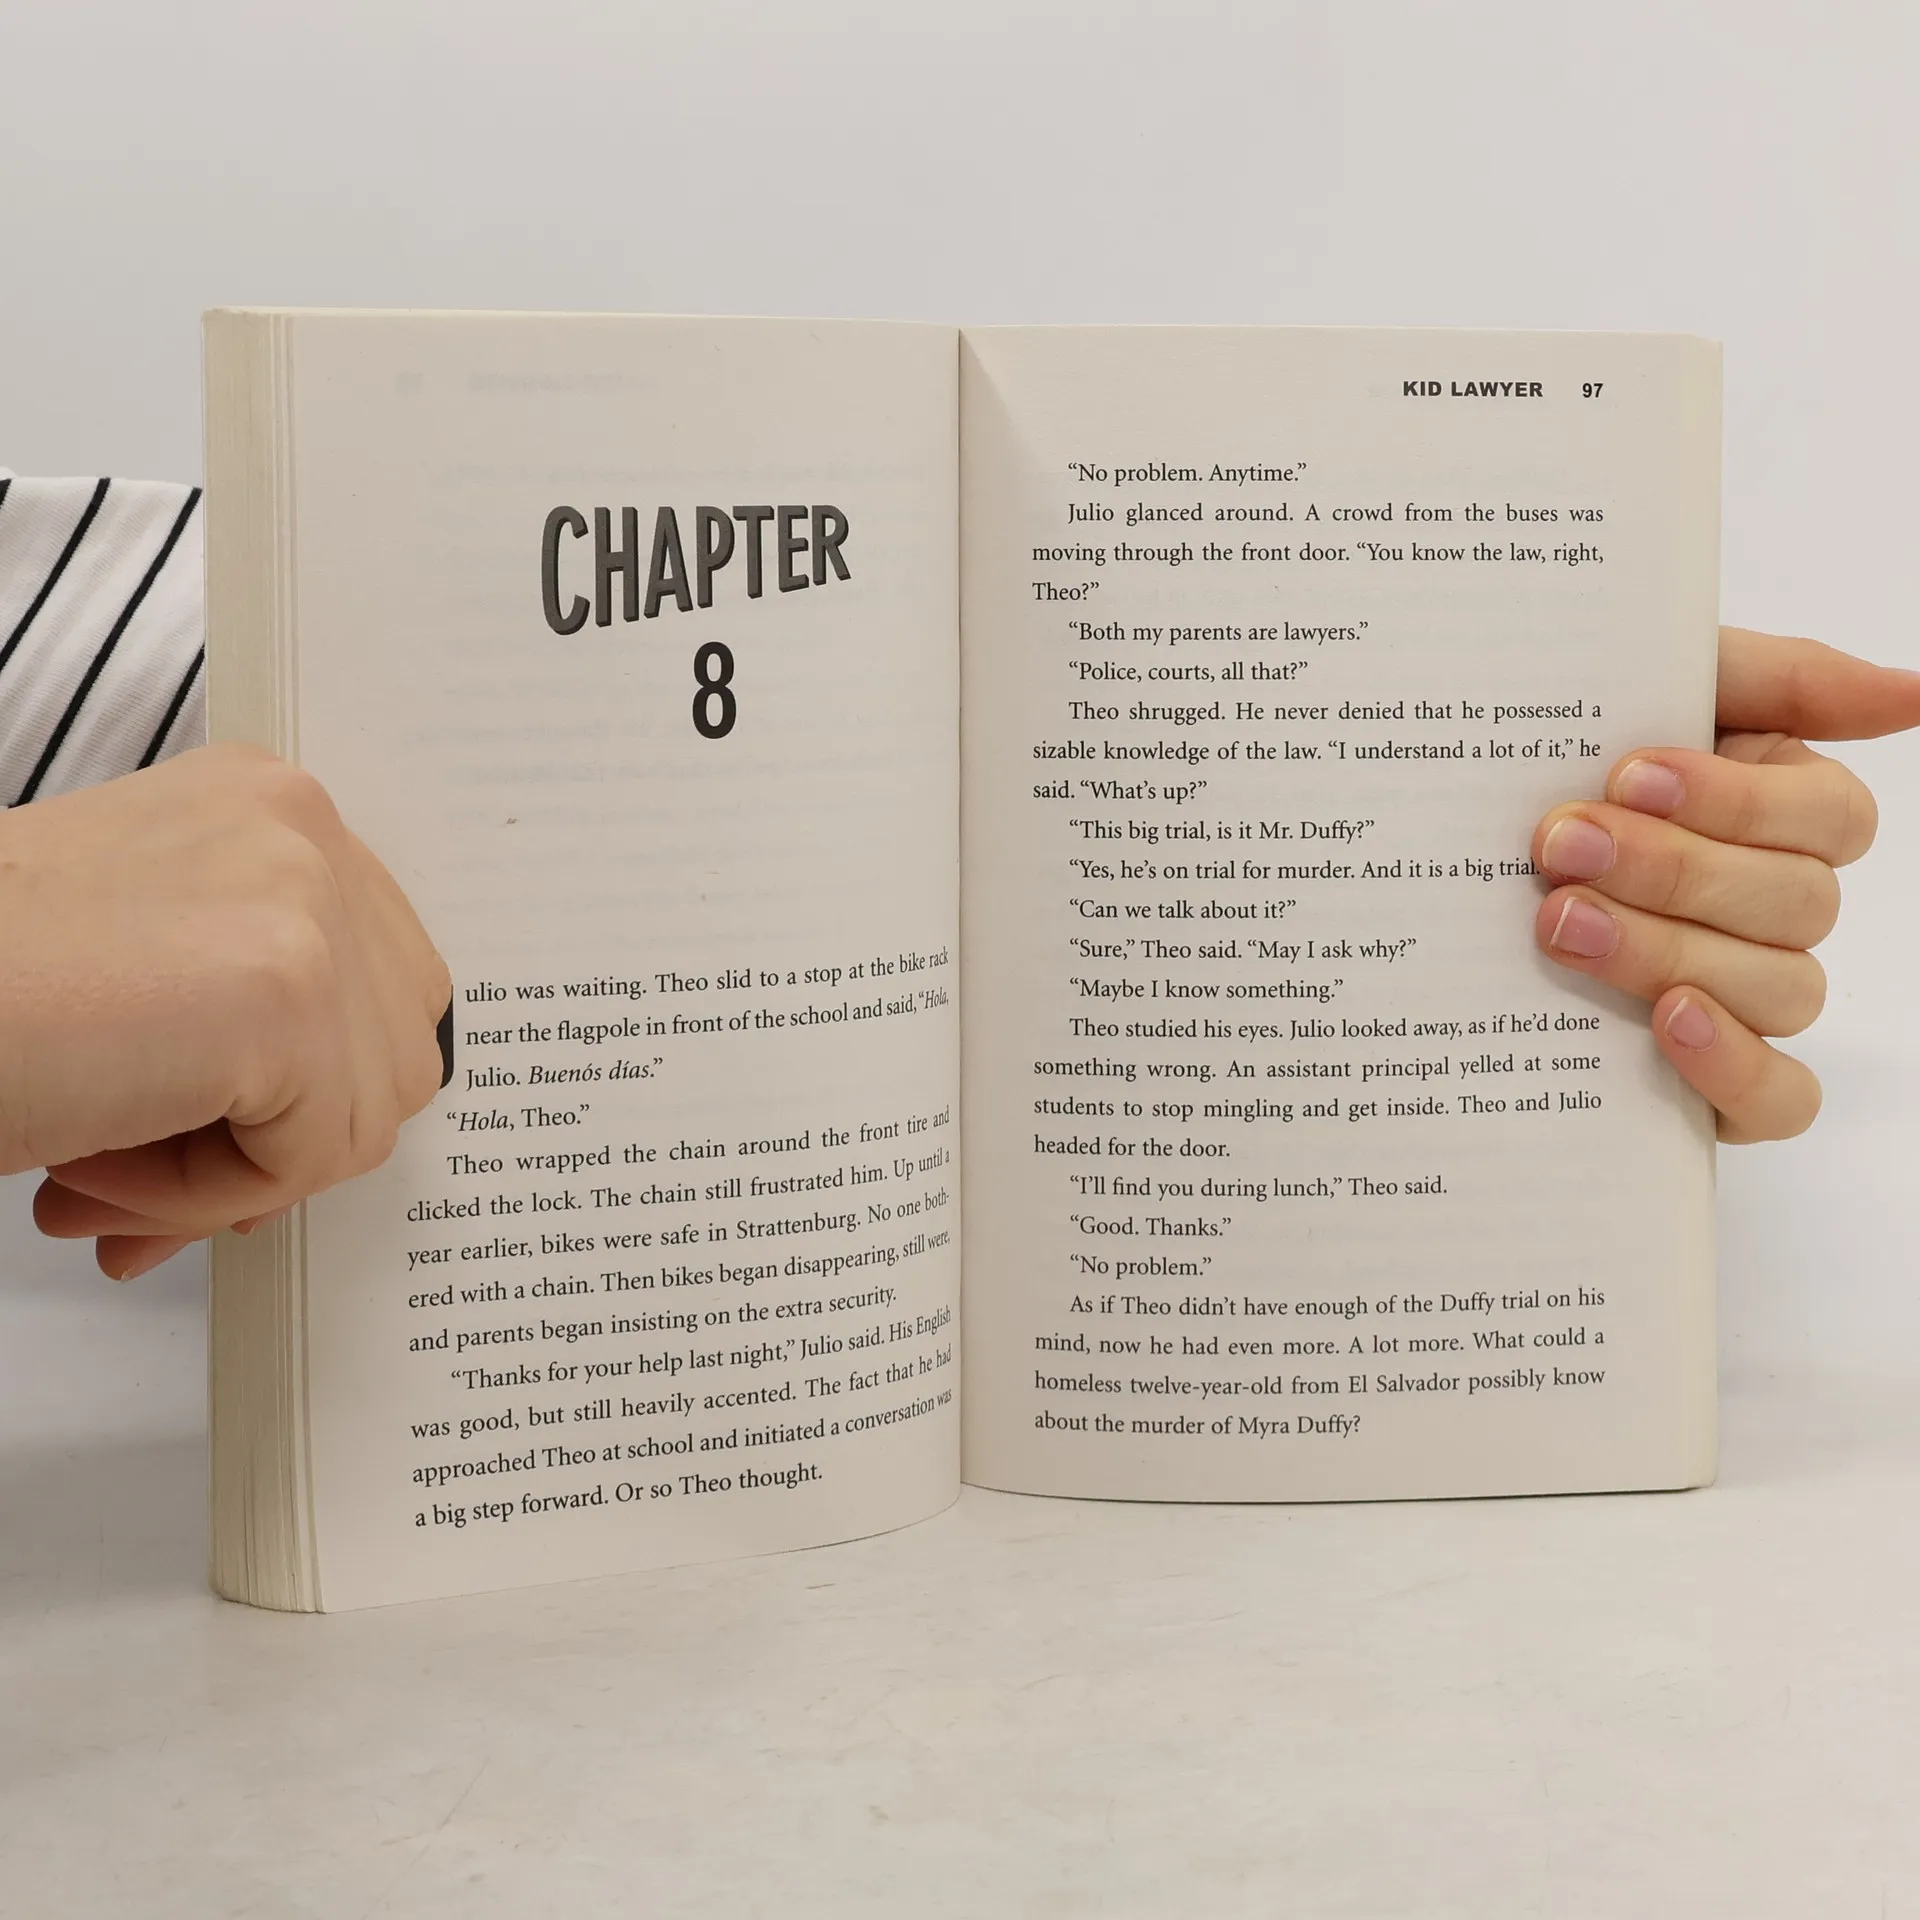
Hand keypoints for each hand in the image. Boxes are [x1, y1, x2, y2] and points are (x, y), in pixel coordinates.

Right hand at [1, 744, 450, 1277]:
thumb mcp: (143, 977)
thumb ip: (250, 1034)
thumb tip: (312, 1143)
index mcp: (267, 809)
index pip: (378, 987)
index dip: (301, 1091)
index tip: (196, 1138)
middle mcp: (301, 827)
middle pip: (394, 1053)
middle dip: (278, 1145)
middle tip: (133, 1188)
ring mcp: (305, 898)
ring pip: (361, 1118)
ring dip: (222, 1181)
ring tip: (86, 1169)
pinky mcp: (288, 987)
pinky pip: (310, 1157)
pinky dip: (193, 1198)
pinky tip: (81, 1165)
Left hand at [1532, 628, 1919, 1142]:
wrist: (1448, 845)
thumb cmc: (1564, 757)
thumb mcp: (1653, 687)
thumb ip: (1780, 677)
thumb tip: (1911, 694)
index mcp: (1785, 814)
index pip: (1830, 818)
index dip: (1738, 802)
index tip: (1626, 775)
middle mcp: (1780, 910)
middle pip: (1795, 904)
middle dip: (1673, 870)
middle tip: (1562, 845)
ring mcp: (1753, 998)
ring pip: (1779, 990)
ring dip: (1667, 950)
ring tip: (1558, 921)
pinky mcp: (1716, 1081)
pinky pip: (1778, 1098)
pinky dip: (1734, 1064)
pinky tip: (1666, 1020)